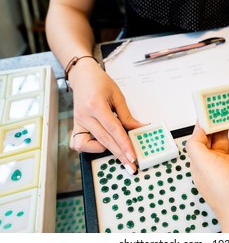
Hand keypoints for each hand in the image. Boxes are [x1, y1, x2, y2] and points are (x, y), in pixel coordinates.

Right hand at [68, 59, 143, 173]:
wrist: (82, 76)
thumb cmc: (100, 83)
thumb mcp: (117, 96)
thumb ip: (127, 116)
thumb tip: (140, 129)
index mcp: (96, 105)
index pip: (114, 130)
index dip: (124, 144)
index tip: (132, 156)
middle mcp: (84, 116)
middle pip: (104, 140)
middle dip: (119, 155)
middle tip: (131, 166)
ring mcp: (78, 122)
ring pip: (90, 144)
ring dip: (105, 151)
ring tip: (118, 151)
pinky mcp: (75, 126)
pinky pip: (78, 143)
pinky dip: (90, 147)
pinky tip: (101, 144)